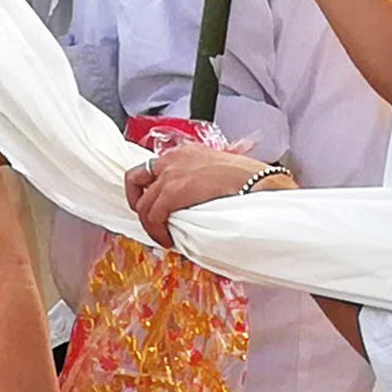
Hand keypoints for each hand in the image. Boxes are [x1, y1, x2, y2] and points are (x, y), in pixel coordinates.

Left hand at [125, 145, 291, 248]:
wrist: (256, 181)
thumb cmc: (247, 178)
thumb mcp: (218, 166)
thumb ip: (202, 176)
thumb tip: (198, 197)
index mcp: (183, 151)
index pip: (151, 167)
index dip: (148, 188)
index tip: (154, 204)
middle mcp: (171, 158)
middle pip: (135, 180)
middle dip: (139, 204)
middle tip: (151, 221)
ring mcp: (170, 174)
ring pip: (143, 204)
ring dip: (150, 224)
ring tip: (163, 237)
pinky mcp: (173, 192)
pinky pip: (154, 216)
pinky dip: (157, 231)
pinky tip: (169, 240)